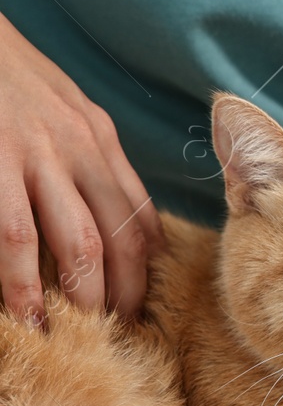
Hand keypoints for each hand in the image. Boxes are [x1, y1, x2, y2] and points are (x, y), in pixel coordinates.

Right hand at [0, 9, 163, 324]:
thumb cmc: (4, 73)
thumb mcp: (62, 107)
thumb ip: (86, 155)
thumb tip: (113, 209)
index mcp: (98, 137)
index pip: (139, 213)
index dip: (145, 265)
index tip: (142, 301)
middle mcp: (79, 147)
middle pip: (120, 237)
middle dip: (124, 291)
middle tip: (119, 332)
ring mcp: (35, 155)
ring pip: (78, 243)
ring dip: (81, 296)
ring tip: (76, 332)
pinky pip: (15, 234)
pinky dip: (21, 280)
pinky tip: (24, 311)